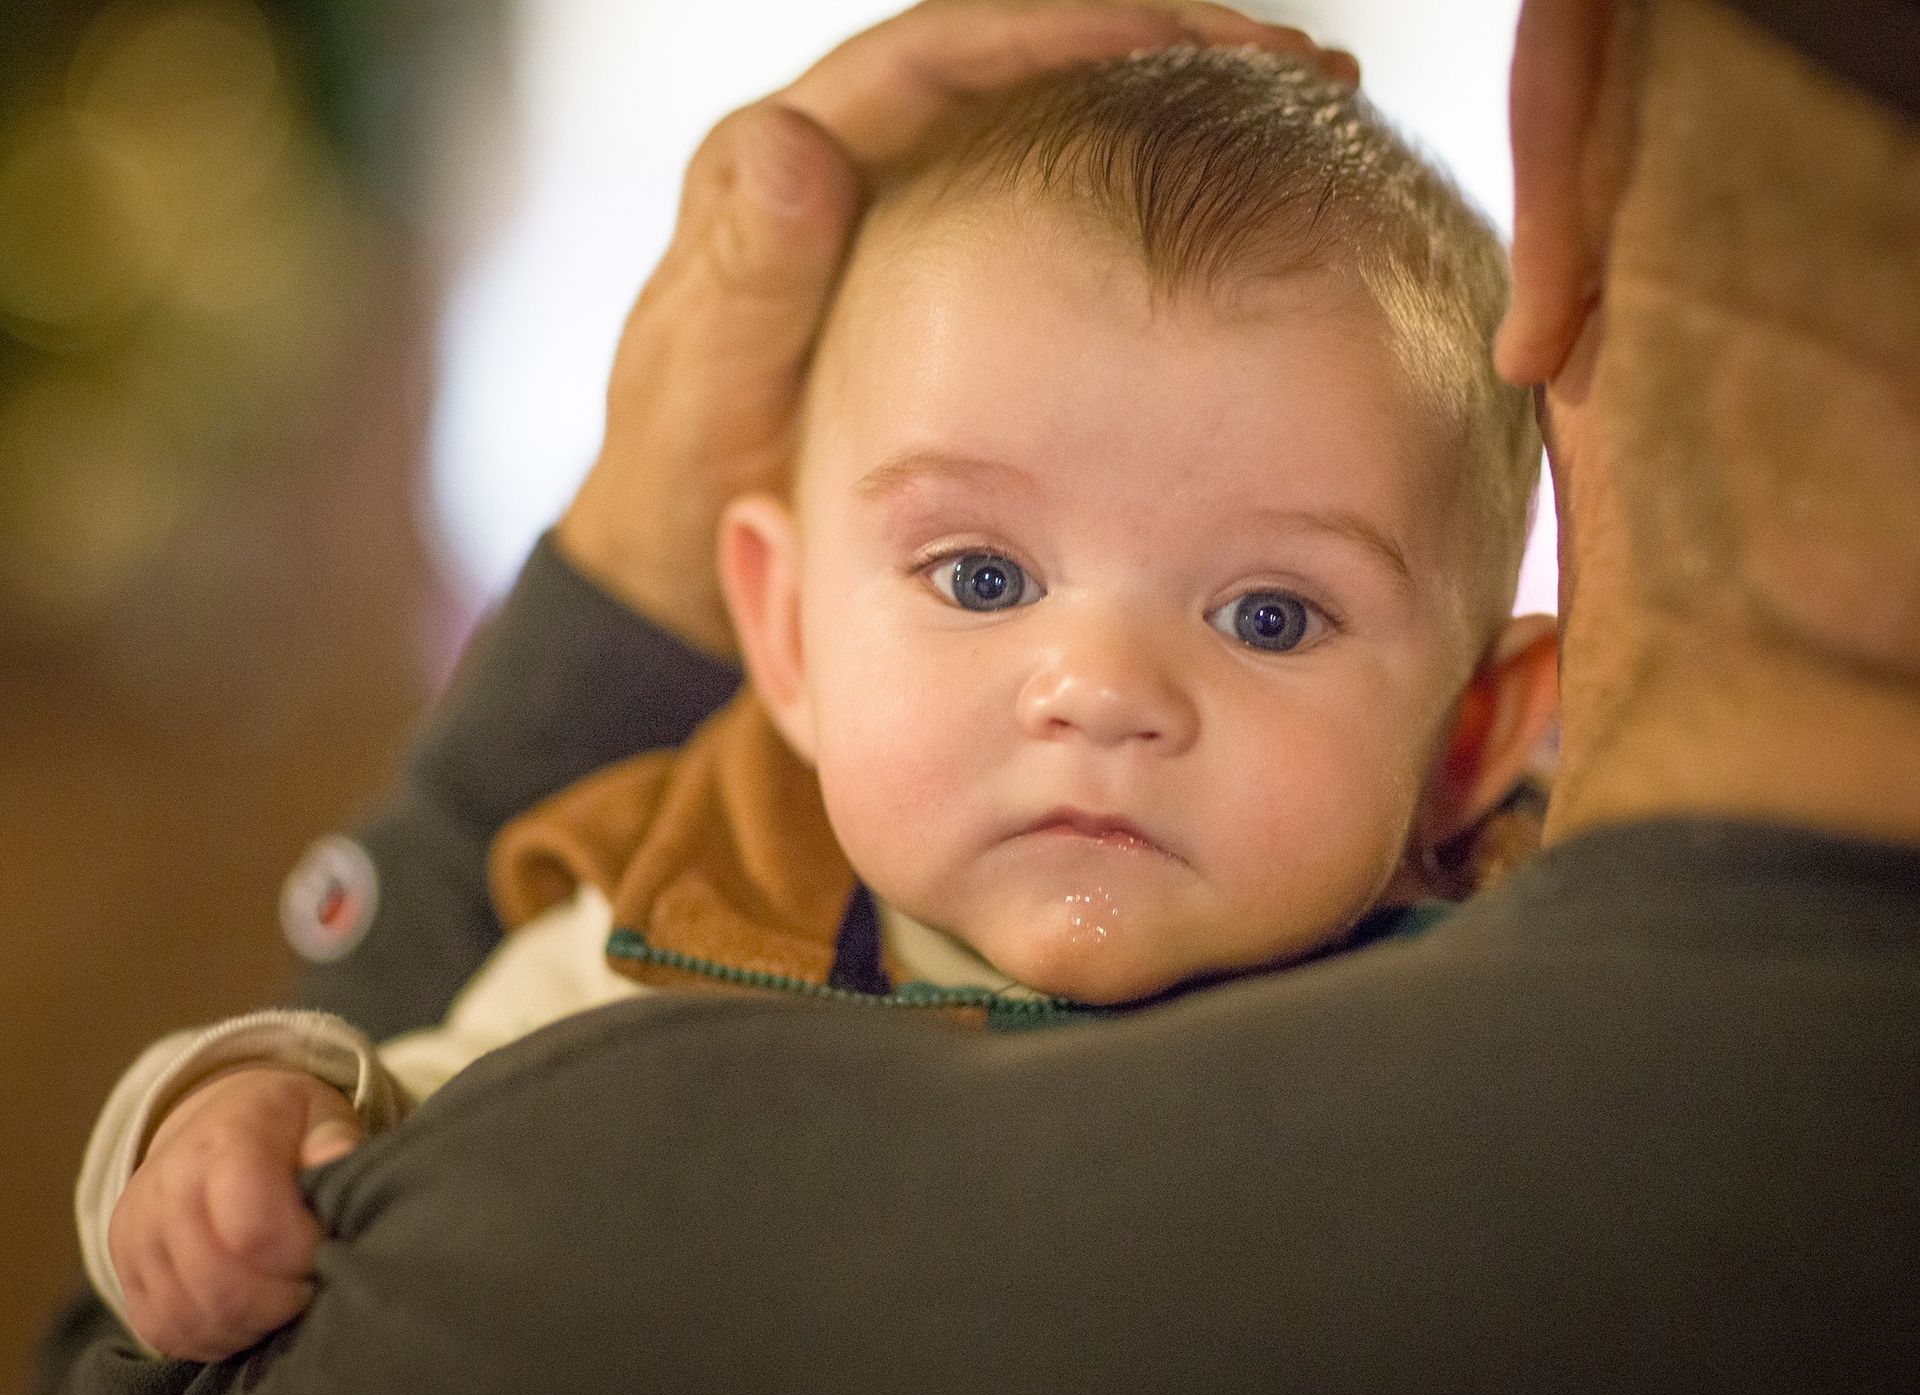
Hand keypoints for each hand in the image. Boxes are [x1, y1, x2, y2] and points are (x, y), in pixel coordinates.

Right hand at [108, 1065, 362, 1361]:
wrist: (210, 1125)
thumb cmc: (282, 1127)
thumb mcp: (320, 1111)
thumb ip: (334, 1139)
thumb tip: (336, 1162)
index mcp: (223, 1142)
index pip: (255, 1227)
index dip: (301, 1254)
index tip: (325, 1247)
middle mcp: (167, 1186)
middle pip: (220, 1283)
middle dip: (278, 1300)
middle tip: (308, 1286)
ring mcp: (136, 1232)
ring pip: (189, 1315)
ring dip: (248, 1324)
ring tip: (282, 1301)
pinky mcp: (123, 1269)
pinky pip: (162, 1330)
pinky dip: (211, 1338)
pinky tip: (247, 1317)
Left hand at [556, 1, 1357, 653]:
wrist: (678, 553)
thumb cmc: (679, 477)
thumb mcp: (706, 382)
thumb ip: (746, 272)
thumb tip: (790, 141)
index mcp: (799, 153)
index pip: (962, 48)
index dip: (1090, 30)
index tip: (1213, 44)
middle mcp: (863, 159)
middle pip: (1039, 69)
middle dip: (1174, 57)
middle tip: (1308, 75)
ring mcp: (913, 216)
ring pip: (1069, 136)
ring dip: (1181, 123)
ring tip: (1313, 125)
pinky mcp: (952, 280)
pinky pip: (1068, 219)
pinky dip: (1153, 212)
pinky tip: (1240, 227)